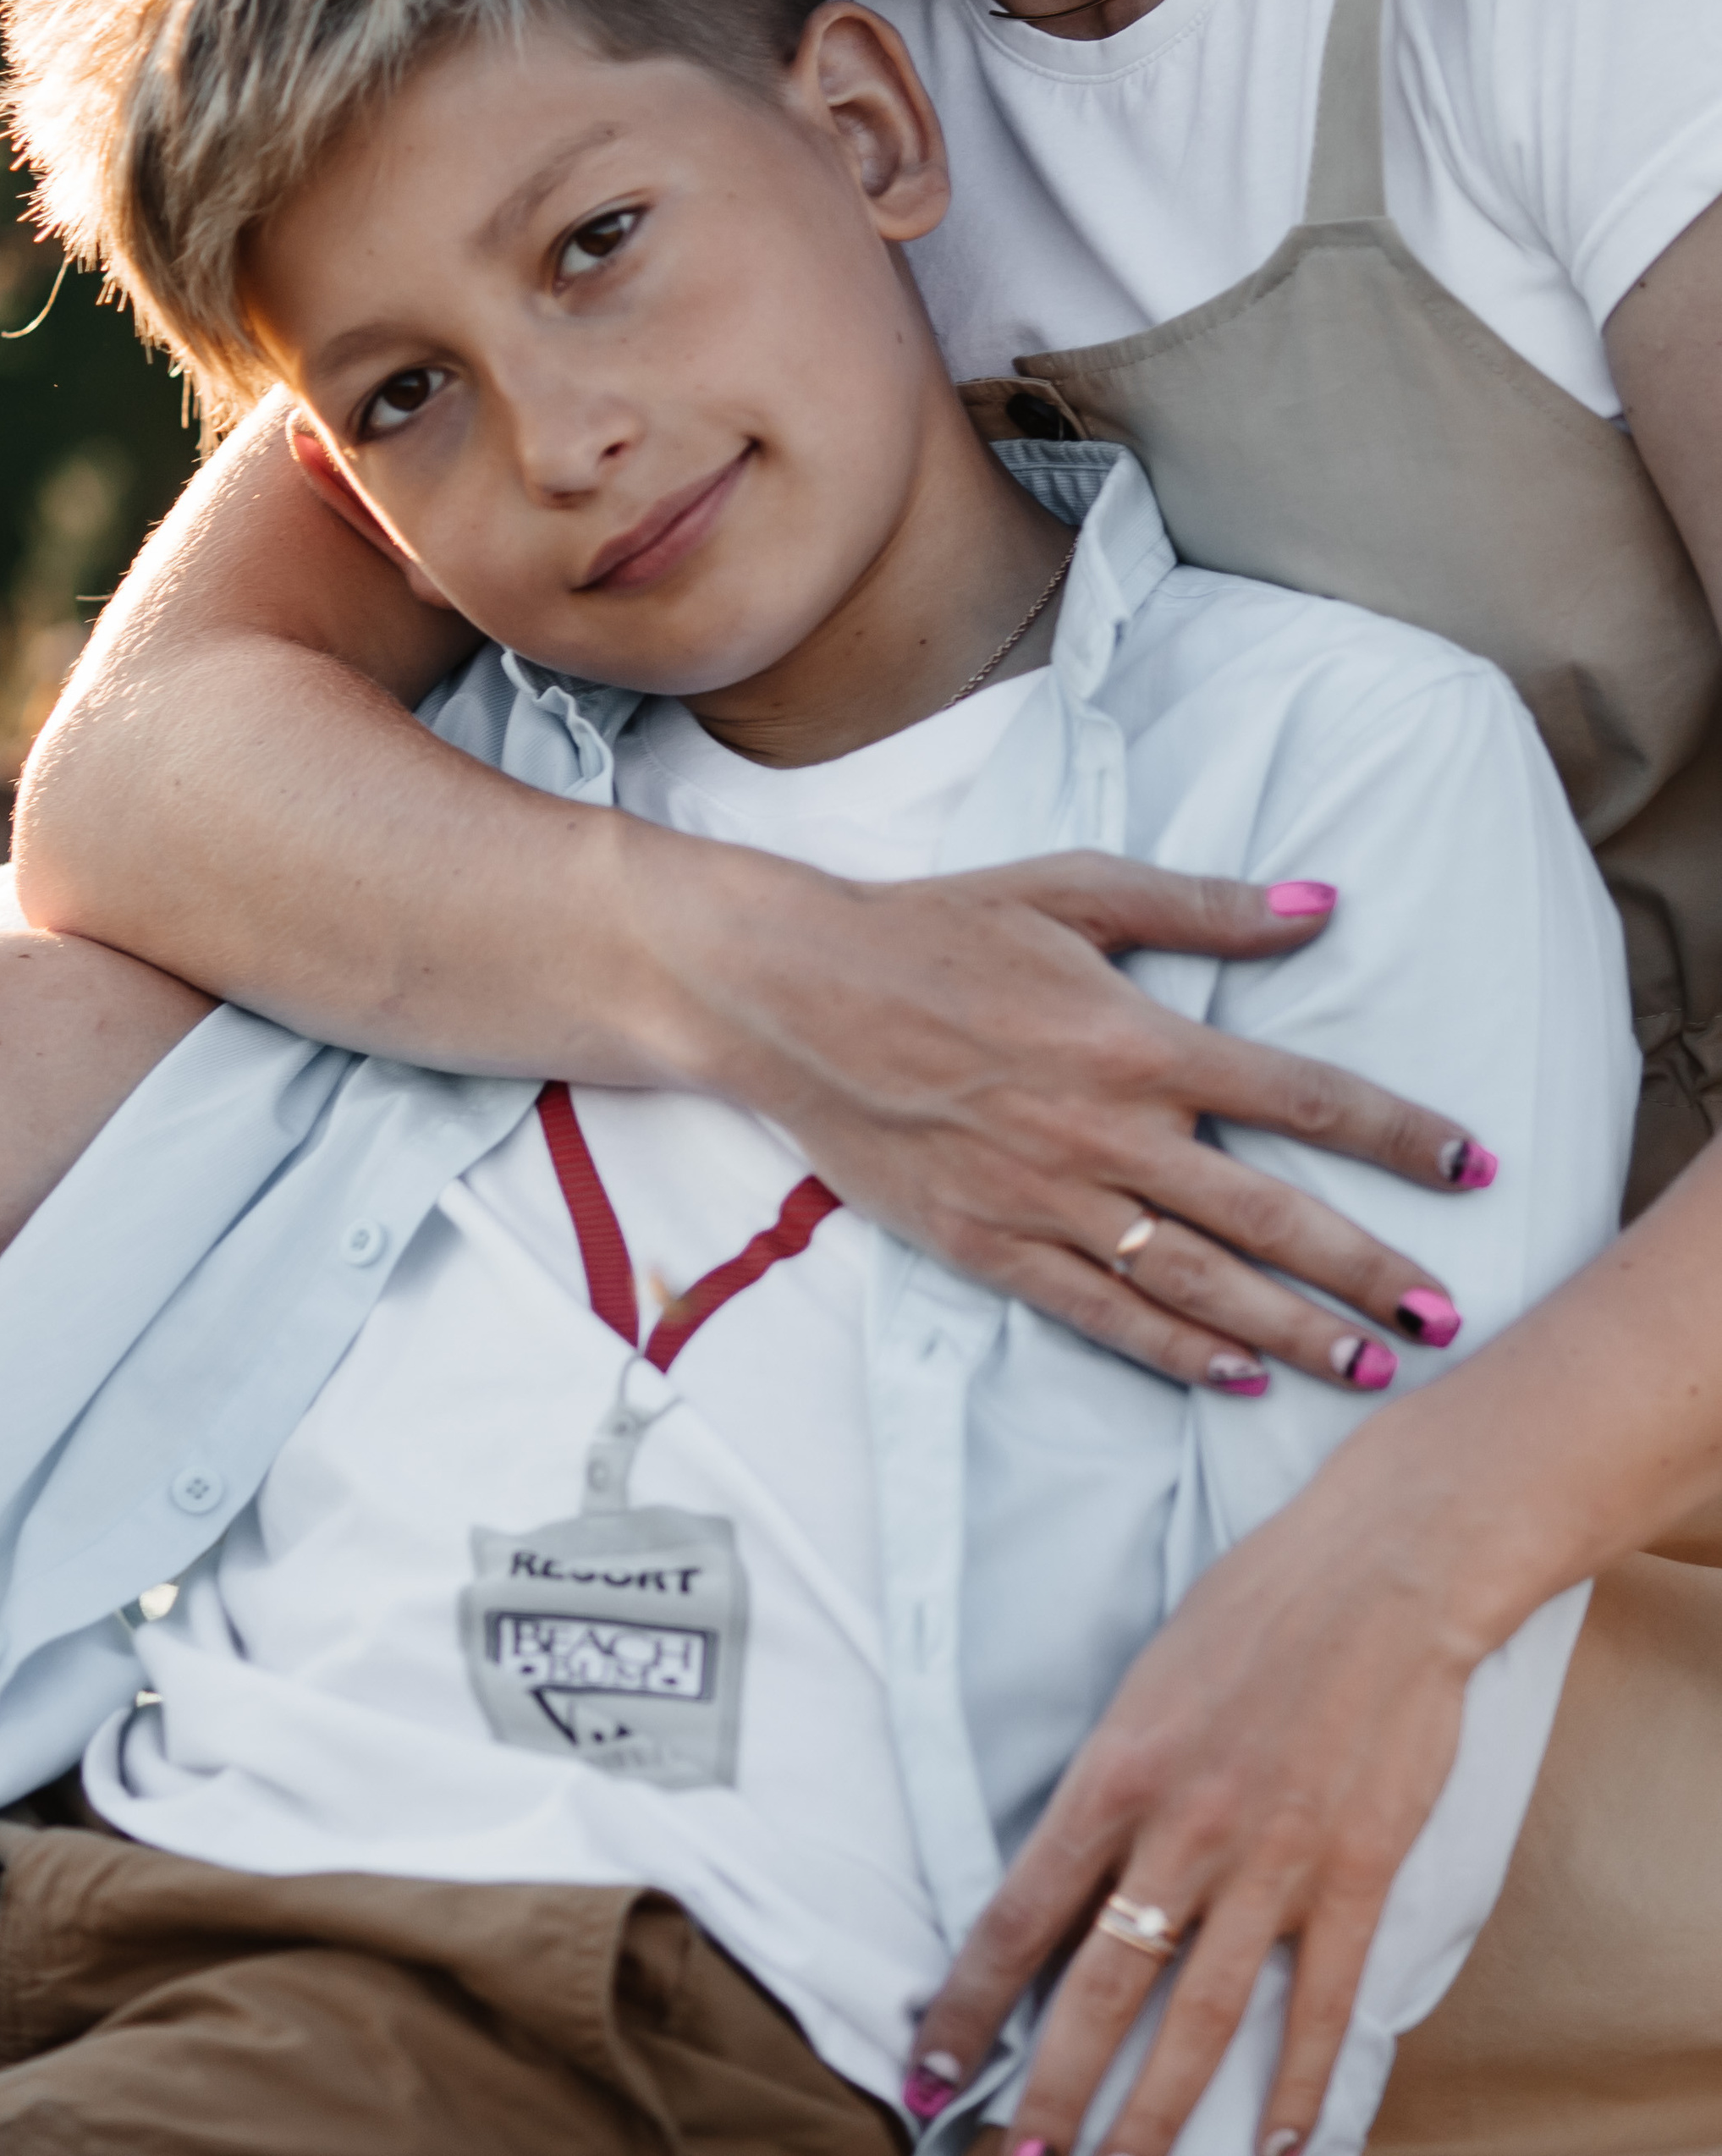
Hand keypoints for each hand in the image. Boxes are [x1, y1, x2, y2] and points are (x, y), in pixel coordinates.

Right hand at [668, 849, 1485, 1388]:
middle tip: (1447, 1311)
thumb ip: (1202, 905)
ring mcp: (1046, 1201)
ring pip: (1196, 1286)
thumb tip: (1321, 904)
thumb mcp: (1071, 888)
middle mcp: (1105, 1134)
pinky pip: (1101, 1314)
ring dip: (1292, 1332)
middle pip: (1267, 1217)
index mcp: (1134, 1040)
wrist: (793, 995)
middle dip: (1368, 1269)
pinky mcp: (991, 1246)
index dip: (1396, 1132)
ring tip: (1369, 1363)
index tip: (1471, 1163)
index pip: (1299, 1095)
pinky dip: (1173, 1352)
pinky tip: (1234, 1376)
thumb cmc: (936, 928)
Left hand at [911, 1446, 1478, 2152]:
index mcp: (1116, 1772)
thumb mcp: (1147, 1679)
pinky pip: (1322, 2003)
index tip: (930, 2068)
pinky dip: (1303, 2085)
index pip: (1020, 1913)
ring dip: (1156, 2116)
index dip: (969, 2003)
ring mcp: (1273, 1860)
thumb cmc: (1256, 1605)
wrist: (1382, 1571)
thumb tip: (1073, 1869)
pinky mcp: (1355, 1872)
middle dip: (1052, 2092)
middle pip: (1101, 1990)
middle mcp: (1183, 1829)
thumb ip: (1113, 1779)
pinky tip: (1282, 2145)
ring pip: (1202, 2020)